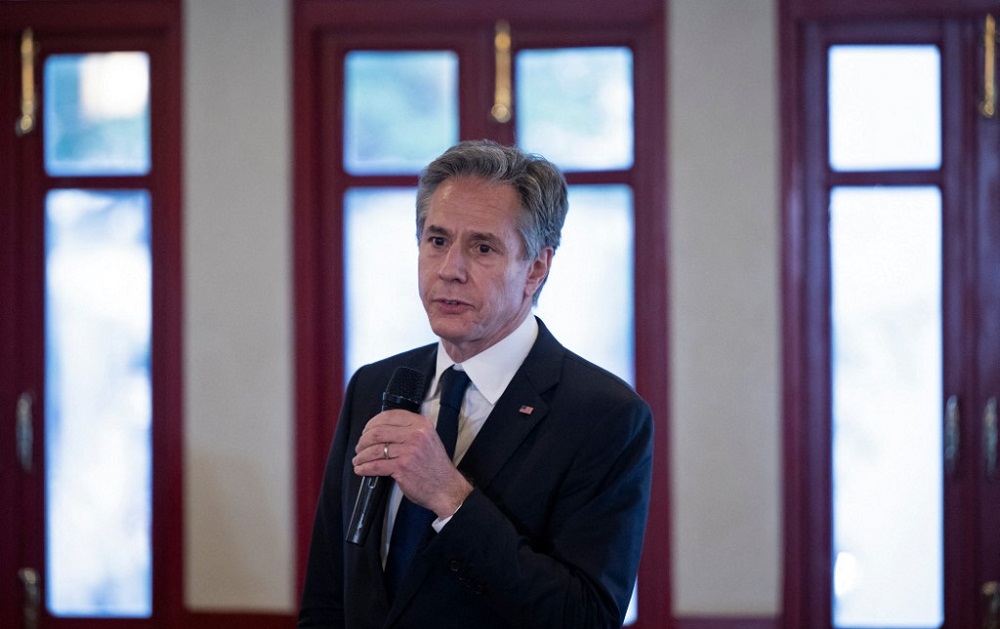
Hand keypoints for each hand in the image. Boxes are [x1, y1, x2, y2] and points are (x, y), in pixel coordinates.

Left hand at [353, 409, 471, 518]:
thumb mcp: (428, 438)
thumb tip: (382, 429)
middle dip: (363, 440)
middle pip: (378, 431)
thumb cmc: (435, 465)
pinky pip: (376, 465)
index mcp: (421, 424)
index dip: (372, 423)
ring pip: (375, 449)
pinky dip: (364, 467)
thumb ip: (410, 430)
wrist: (446, 487)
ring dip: (362, 455)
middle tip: (360, 447)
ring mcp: (408, 450)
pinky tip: (361, 469)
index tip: (366, 430)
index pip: (389, 416)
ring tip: (358, 460)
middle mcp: (415, 434)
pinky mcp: (402, 467)